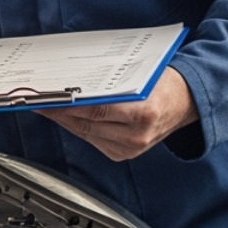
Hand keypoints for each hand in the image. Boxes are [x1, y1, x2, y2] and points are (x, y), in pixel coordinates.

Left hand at [36, 67, 198, 161]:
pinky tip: (66, 117)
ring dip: (65, 120)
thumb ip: (109, 80)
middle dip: (59, 112)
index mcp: (143, 112)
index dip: (67, 105)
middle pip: (86, 124)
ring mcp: (131, 148)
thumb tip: (73, 80)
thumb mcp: (140, 73)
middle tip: (39, 100)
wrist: (188, 101)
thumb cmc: (165, 82)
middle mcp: (137, 135)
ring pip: (86, 134)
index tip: (47, 97)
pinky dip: (78, 128)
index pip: (94, 110)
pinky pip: (93, 140)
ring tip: (47, 107)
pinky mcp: (124, 154)